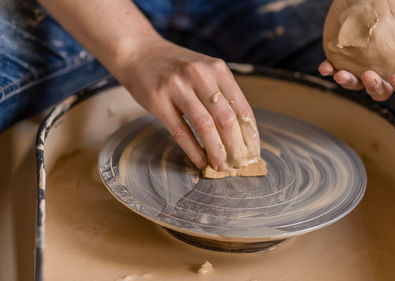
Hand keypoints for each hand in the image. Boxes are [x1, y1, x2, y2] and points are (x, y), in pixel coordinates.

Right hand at [115, 36, 259, 169]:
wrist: (138, 51)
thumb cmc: (175, 66)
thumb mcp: (204, 70)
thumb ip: (221, 93)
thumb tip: (241, 131)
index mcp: (217, 69)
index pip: (242, 107)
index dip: (250, 134)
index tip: (254, 152)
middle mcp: (200, 75)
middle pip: (226, 118)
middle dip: (236, 147)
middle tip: (240, 164)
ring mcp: (178, 87)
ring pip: (205, 126)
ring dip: (216, 151)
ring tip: (222, 167)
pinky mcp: (158, 100)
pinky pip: (180, 131)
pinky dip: (193, 150)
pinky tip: (200, 161)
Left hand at [319, 0, 394, 103]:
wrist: (377, 0)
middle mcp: (385, 74)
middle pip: (381, 93)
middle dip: (374, 88)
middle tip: (368, 74)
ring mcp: (364, 69)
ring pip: (356, 86)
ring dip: (348, 84)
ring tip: (340, 74)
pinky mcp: (346, 61)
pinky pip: (337, 70)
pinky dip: (330, 71)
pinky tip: (325, 67)